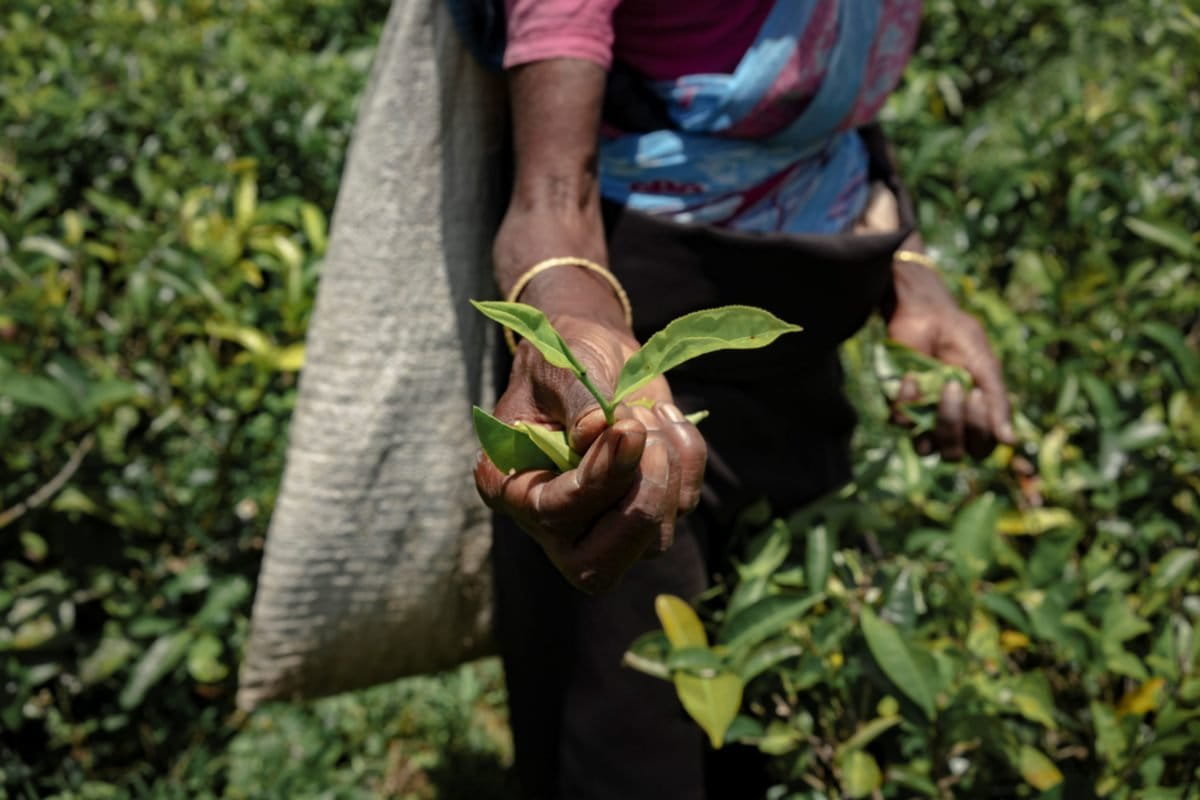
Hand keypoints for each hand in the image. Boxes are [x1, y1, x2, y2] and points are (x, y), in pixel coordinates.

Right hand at [474, 314, 706, 593]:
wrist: (594, 351)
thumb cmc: (563, 358)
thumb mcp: (558, 367)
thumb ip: (576, 399)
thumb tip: (595, 431)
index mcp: (509, 488)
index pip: (554, 515)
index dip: (599, 479)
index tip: (627, 428)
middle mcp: (551, 522)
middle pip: (598, 568)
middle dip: (638, 506)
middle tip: (644, 435)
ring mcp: (603, 523)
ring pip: (652, 542)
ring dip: (665, 470)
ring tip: (644, 412)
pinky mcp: (648, 509)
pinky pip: (683, 506)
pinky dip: (688, 458)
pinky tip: (665, 415)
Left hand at [886, 249, 1013, 460]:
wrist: (925, 314)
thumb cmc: (961, 339)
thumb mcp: (985, 368)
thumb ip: (998, 402)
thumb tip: (1011, 442)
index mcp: (975, 418)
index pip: (982, 448)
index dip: (981, 430)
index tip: (979, 394)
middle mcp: (949, 425)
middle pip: (954, 454)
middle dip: (956, 425)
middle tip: (956, 387)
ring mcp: (922, 419)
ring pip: (926, 449)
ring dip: (934, 420)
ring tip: (940, 384)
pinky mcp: (899, 407)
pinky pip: (900, 422)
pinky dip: (907, 399)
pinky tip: (912, 375)